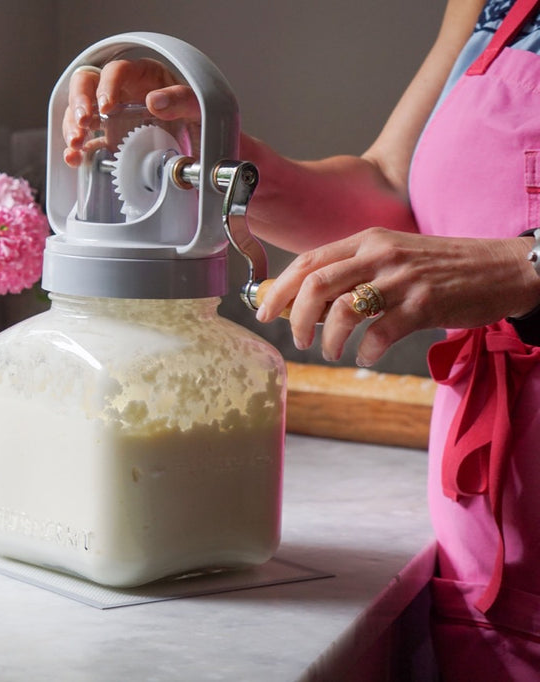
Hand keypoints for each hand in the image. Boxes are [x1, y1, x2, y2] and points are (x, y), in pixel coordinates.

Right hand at [62, 58, 199, 166]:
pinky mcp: (106, 140)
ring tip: (76, 145)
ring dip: (72, 127)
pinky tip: (74, 159)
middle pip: (86, 85)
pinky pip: (84, 142)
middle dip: (80, 102)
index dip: (107, 86)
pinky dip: (76, 151)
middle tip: (84, 123)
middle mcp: (120, 93)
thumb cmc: (198, 118)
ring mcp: (110, 117)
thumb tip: (155, 101)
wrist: (200, 145)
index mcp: (142, 76)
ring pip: (78, 112)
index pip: (116, 71)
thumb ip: (182, 99)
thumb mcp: (199, 106)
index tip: (106, 107)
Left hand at [254, 228, 539, 365]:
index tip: (264, 311)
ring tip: (330, 351)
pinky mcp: (425, 304)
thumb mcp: (392, 255)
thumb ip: (353, 272)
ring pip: (343, 311)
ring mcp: (403, 279)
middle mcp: (380, 254)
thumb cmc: (441, 266)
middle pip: (315, 285)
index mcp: (366, 240)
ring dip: (327, 339)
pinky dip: (365, 351)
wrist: (502, 267)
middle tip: (296, 339)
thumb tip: (308, 304)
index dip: (278, 288)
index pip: (307, 261)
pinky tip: (366, 356)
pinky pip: (380, 334)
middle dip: (294, 318)